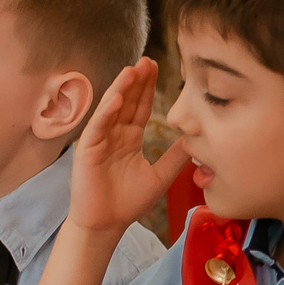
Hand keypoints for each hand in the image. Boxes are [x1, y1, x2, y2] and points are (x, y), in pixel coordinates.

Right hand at [68, 59, 187, 240]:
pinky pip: (98, 127)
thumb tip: (195, 140)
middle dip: (137, 81)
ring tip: (133, 69)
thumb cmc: (128, 203)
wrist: (106, 224)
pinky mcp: (87, 150)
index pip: (141, 107)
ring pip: (112, 109)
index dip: (149, 88)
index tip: (159, 68)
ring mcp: (100, 140)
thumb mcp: (160, 177)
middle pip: (128, 102)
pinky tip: (117, 97)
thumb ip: (175, 158)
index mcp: (130, 139)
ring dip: (122, 88)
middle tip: (149, 60)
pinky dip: (107, 112)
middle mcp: (114, 135)